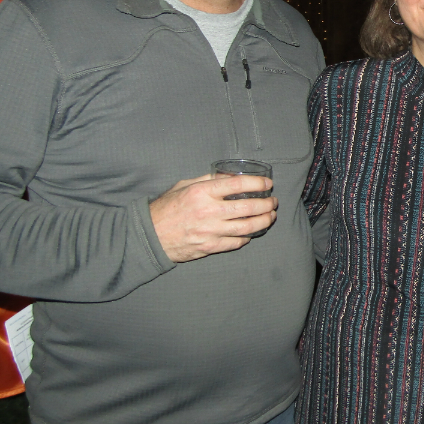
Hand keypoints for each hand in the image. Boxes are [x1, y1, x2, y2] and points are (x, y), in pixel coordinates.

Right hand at [149, 174, 276, 262]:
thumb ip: (207, 180)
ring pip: (246, 227)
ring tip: (270, 216)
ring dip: (263, 221)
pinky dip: (247, 237)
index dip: (257, 183)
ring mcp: (210, 231)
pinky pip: (235, 242)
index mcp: (202, 192)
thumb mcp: (184, 186)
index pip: (238, 184)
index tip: (268, 183)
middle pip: (248, 207)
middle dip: (266, 204)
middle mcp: (208, 211)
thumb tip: (229, 176)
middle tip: (273, 201)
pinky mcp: (209, 247)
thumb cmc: (166, 207)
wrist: (150, 235)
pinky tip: (252, 232)